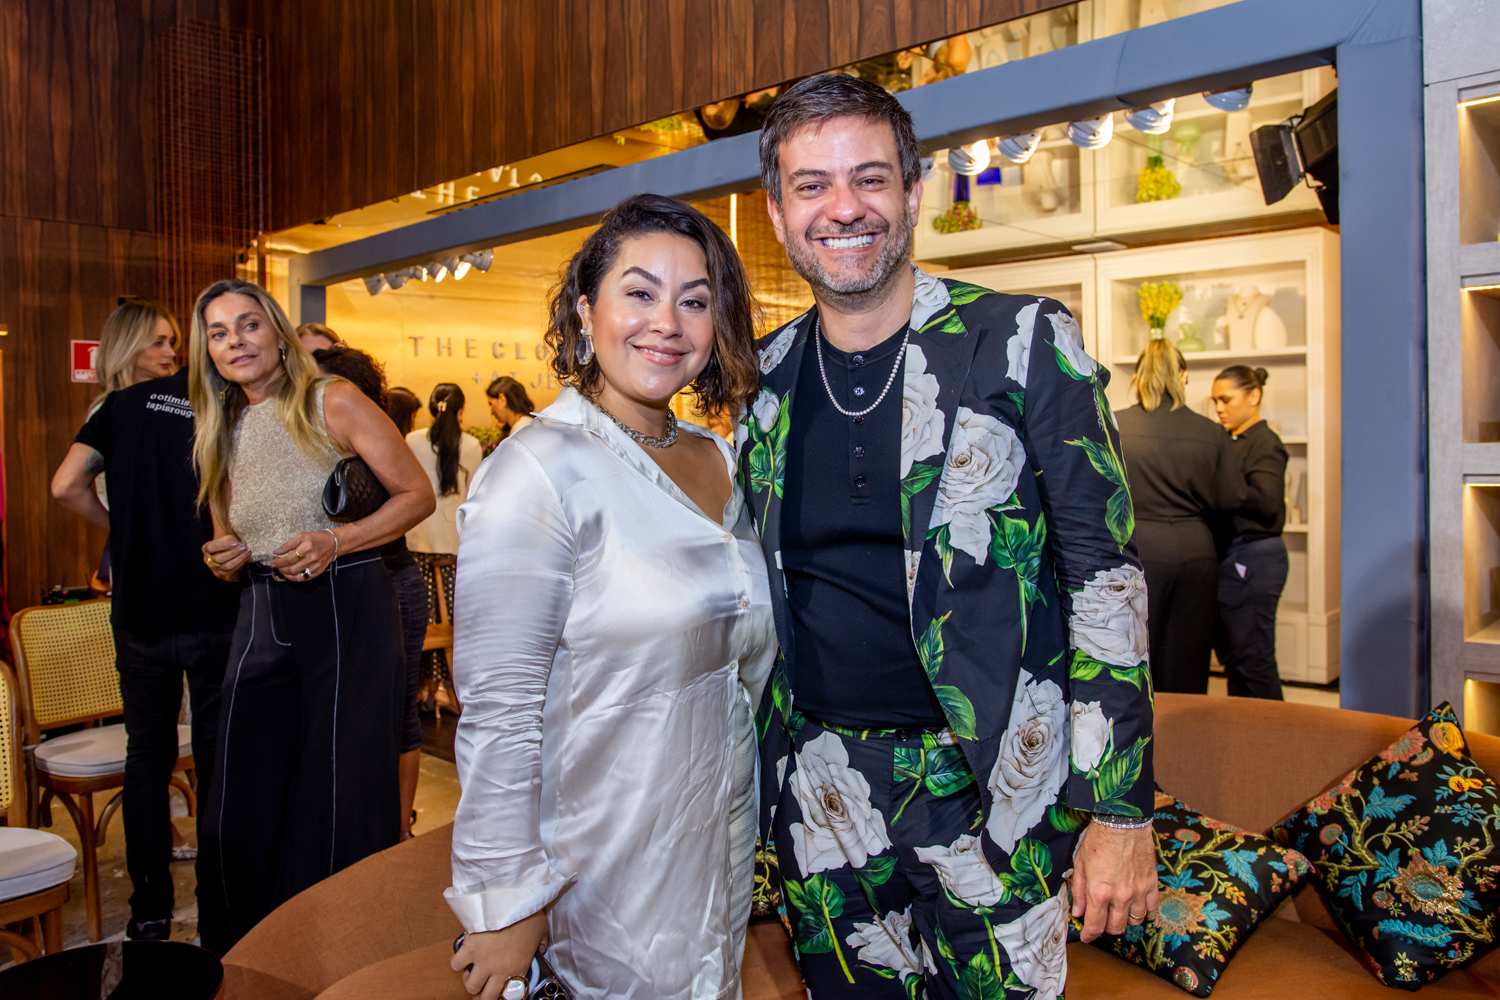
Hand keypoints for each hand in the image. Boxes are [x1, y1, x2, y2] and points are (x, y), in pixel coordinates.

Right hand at [203, 535, 250, 581]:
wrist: (225, 553)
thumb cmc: (225, 544)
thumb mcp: (225, 538)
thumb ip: (230, 540)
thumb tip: (238, 546)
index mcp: (206, 548)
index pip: (211, 548)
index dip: (223, 546)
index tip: (235, 543)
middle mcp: (208, 560)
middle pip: (218, 559)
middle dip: (232, 553)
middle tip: (243, 548)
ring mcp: (215, 568)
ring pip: (227, 566)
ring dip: (239, 559)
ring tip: (247, 551)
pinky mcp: (223, 573)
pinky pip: (233, 569)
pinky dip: (241, 562)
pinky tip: (247, 555)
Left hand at [269, 528, 339, 581]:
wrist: (334, 543)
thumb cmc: (316, 538)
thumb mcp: (301, 536)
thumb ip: (288, 544)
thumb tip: (276, 552)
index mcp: (306, 548)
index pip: (289, 559)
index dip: (279, 562)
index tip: (273, 563)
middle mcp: (311, 558)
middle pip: (292, 569)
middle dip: (281, 569)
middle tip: (277, 567)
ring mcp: (315, 566)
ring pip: (297, 576)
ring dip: (287, 575)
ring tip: (282, 571)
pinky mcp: (318, 572)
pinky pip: (304, 579)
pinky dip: (295, 579)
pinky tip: (291, 575)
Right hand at [451, 912, 547, 999]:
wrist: (513, 899)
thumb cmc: (528, 913)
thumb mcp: (542, 931)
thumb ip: (541, 945)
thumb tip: (540, 949)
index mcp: (519, 968)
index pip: (508, 995)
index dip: (500, 995)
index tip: (497, 990)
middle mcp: (500, 970)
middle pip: (486, 997)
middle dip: (482, 994)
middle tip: (481, 987)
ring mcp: (483, 961)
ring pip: (470, 985)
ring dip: (470, 980)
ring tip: (472, 972)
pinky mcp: (470, 948)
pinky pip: (456, 965)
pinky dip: (457, 963)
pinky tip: (463, 957)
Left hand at [1070, 821, 1158, 942]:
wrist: (1123, 821)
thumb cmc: (1099, 839)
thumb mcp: (1080, 864)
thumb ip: (1078, 891)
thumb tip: (1078, 912)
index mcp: (1099, 892)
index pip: (1095, 926)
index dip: (1090, 935)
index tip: (1087, 936)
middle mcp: (1120, 896)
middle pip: (1116, 927)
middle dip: (1107, 927)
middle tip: (1102, 920)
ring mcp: (1139, 891)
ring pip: (1135, 920)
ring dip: (1125, 919)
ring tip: (1118, 910)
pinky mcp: (1152, 883)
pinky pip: (1151, 907)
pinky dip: (1144, 908)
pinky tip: (1136, 901)